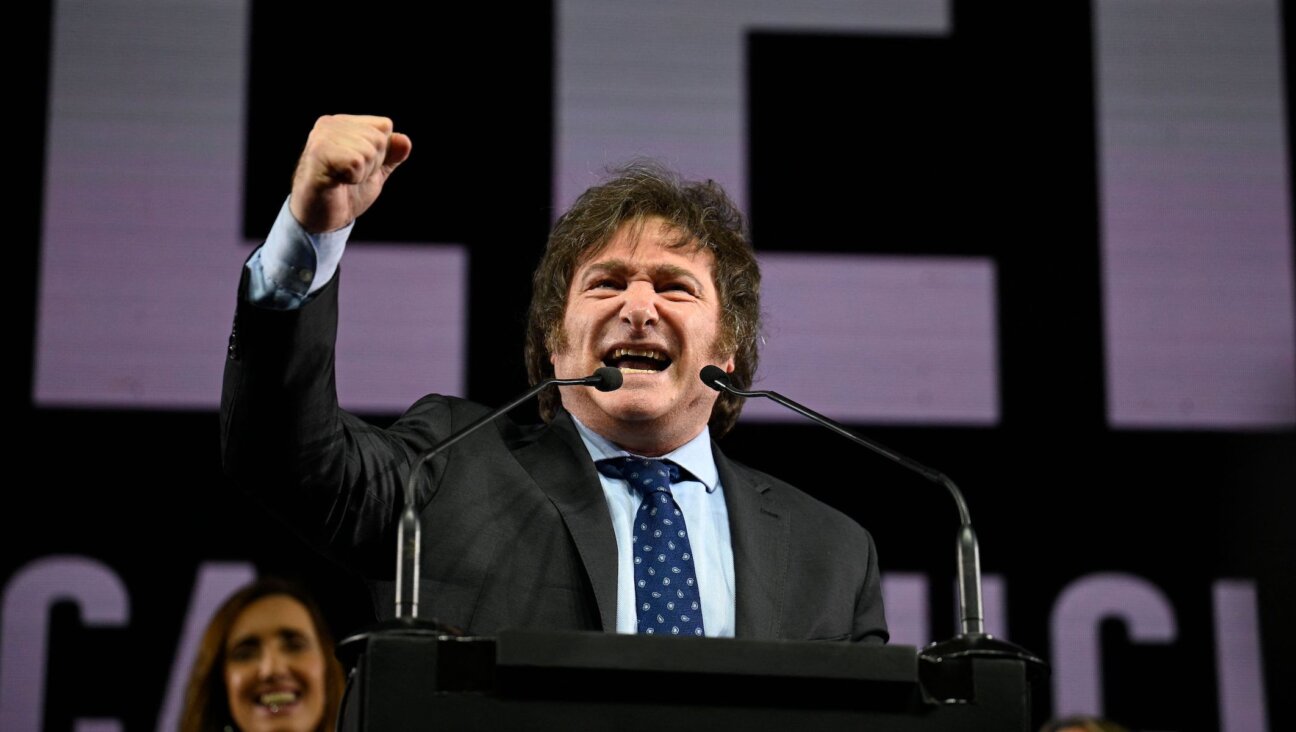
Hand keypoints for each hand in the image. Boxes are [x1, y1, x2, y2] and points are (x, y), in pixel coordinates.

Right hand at [288, 115, 411, 232]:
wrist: (321, 219)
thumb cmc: (346, 193)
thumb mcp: (375, 172)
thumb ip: (391, 155)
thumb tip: (404, 140)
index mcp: (343, 123)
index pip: (384, 126)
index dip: (381, 153)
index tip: (360, 167)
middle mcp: (330, 124)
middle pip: (379, 139)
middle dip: (372, 165)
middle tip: (349, 176)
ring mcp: (322, 137)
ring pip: (369, 151)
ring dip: (361, 173)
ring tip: (342, 179)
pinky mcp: (318, 153)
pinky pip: (356, 161)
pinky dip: (353, 177)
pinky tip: (336, 181)